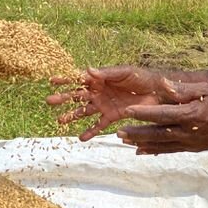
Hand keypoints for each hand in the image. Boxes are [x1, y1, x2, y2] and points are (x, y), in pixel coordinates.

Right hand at [46, 66, 171, 140]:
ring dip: (72, 116)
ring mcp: (104, 105)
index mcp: (100, 78)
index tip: (51, 81)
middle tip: (49, 101)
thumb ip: (106, 73)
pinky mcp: (112, 116)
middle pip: (77, 96)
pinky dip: (90, 132)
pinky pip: (98, 125)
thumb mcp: (124, 72)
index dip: (65, 79)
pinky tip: (81, 138)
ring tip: (60, 121)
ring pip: (84, 111)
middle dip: (63, 98)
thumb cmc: (141, 77)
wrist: (158, 92)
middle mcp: (99, 92)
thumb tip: (88, 69)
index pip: (79, 79)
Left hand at [117, 81, 207, 153]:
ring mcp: (188, 142)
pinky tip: (140, 151)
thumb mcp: (206, 91)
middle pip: (157, 133)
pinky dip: (153, 151)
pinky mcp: (190, 149)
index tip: (128, 111)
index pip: (162, 114)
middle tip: (118, 132)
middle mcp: (187, 132)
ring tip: (123, 141)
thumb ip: (183, 89)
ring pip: (160, 144)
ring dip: (141, 142)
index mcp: (190, 115)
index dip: (144, 113)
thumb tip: (164, 84)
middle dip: (136, 133)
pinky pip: (168, 150)